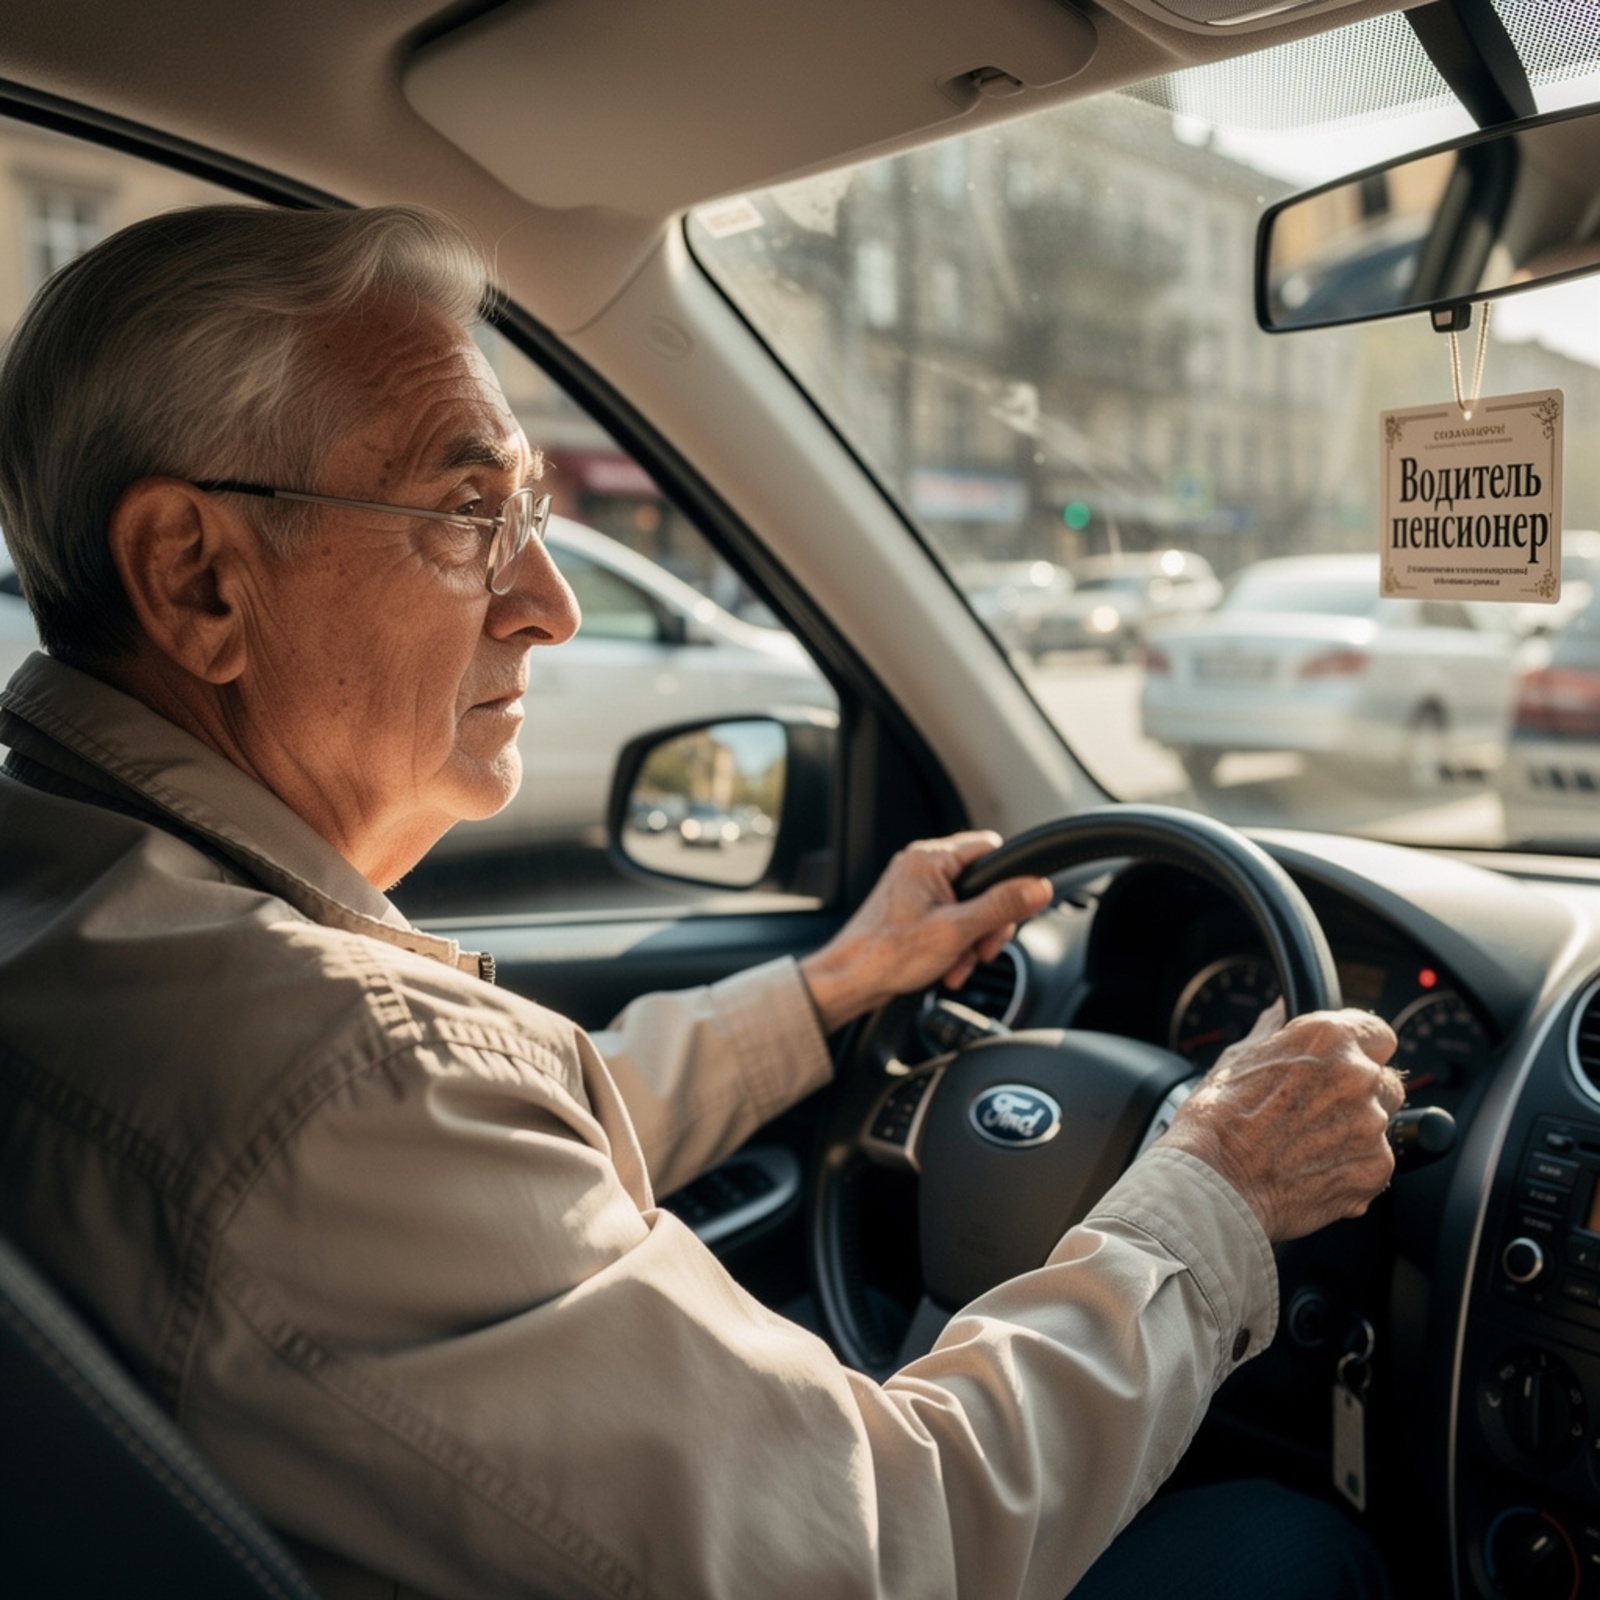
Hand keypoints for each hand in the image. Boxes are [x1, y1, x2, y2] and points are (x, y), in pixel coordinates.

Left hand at [799, 831, 1052, 1033]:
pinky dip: (954, 945)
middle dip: (988, 923)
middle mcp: (920, 867)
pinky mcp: (911, 911)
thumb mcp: (957, 930)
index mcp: (929, 859)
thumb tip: (1038, 888)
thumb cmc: (887, 954)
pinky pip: (949, 920)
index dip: (1008, 880)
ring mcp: (914, 890)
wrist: (849, 981)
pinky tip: (948, 967)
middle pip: (982, 884)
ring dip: (972, 940)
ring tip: (960, 963)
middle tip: (982, 948)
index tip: (1011, 911)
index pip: (990, 849)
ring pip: (967, 908)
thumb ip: (1001, 906)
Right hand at [1154, 1001, 1403, 1242]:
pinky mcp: (1375, 1169)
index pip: (1379, 1034)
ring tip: (1306, 1146)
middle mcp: (1358, 1075)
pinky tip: (1311, 1170)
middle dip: (1359, 1094)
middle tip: (1315, 1112)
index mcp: (1328, 1038)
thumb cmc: (1217, 1121)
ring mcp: (1371, 1125)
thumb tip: (1283, 1007)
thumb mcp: (1238, 1058)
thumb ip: (1274, 1028)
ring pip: (1379, 1125)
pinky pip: (1374, 1164)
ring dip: (1354, 1133)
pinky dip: (1351, 1169)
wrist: (1215, 1182)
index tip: (1345, 1065)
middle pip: (1384, 1080)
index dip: (1361, 1050)